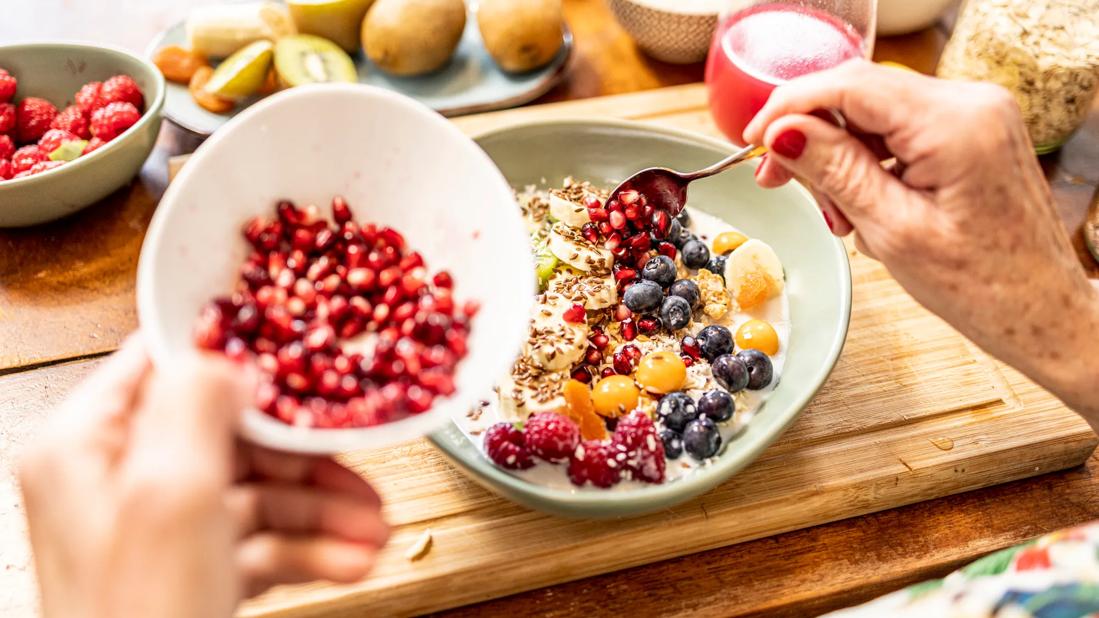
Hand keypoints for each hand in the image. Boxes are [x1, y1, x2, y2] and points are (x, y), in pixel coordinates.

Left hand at [19, 335, 388, 617]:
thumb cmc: (139, 615)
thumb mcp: (171, 494)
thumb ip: (197, 404)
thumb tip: (231, 355)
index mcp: (89, 445)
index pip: (169, 366)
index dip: (241, 359)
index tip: (304, 362)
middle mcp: (120, 479)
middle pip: (234, 436)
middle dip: (309, 460)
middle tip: (362, 467)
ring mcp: (160, 529)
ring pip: (259, 494)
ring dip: (325, 510)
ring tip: (376, 531)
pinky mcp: (193, 570)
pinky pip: (262, 543)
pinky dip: (310, 550)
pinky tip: (352, 561)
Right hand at [743, 59, 1098, 425]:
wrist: (1040, 312)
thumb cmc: (982, 286)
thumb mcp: (891, 229)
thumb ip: (834, 169)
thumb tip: (783, 133)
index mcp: (954, 123)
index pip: (850, 84)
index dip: (790, 106)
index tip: (753, 140)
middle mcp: (970, 103)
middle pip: (860, 94)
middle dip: (812, 136)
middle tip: (778, 181)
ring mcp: (975, 115)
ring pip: (875, 113)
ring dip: (839, 155)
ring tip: (837, 213)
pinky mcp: (972, 133)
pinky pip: (901, 130)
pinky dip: (869, 160)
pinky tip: (862, 202)